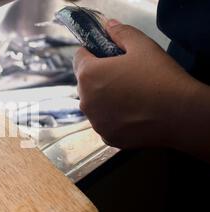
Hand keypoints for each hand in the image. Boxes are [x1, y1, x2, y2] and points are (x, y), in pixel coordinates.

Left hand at [73, 19, 196, 148]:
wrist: (180, 114)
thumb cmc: (160, 77)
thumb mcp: (142, 46)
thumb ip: (121, 33)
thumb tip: (110, 27)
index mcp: (88, 75)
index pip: (79, 57)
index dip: (93, 53)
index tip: (107, 55)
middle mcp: (85, 100)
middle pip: (86, 82)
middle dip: (99, 77)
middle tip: (125, 75)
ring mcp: (95, 121)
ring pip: (94, 104)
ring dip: (105, 99)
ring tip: (131, 96)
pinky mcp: (107, 137)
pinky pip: (105, 123)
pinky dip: (114, 118)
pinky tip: (133, 114)